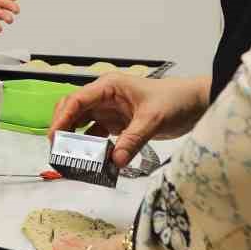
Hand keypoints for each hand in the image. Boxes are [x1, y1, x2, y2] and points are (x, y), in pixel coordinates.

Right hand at [49, 74, 210, 166]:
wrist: (196, 103)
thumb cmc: (175, 100)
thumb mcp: (153, 119)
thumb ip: (132, 140)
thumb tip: (114, 162)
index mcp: (108, 86)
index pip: (77, 100)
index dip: (62, 118)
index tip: (54, 137)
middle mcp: (104, 97)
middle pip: (73, 111)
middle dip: (62, 129)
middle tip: (58, 150)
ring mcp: (109, 110)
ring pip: (81, 124)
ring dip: (74, 140)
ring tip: (70, 158)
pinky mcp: (116, 123)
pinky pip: (96, 135)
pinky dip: (91, 147)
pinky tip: (91, 159)